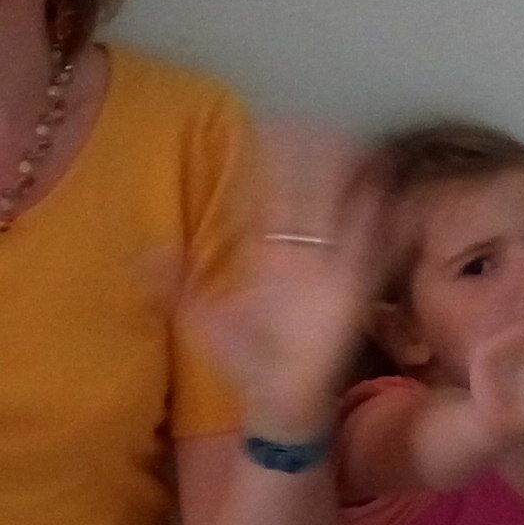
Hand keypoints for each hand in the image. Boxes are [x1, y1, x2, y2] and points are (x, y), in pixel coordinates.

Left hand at [183, 121, 384, 438]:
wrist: (281, 403)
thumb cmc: (247, 362)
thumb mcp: (204, 320)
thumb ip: (175, 285)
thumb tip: (137, 257)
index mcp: (267, 256)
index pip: (271, 197)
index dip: (272, 160)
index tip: (271, 125)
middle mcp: (301, 257)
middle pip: (312, 192)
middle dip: (318, 156)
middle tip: (319, 121)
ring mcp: (330, 272)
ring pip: (345, 210)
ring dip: (351, 179)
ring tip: (353, 145)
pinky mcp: (354, 294)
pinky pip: (373, 250)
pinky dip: (383, 221)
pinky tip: (386, 193)